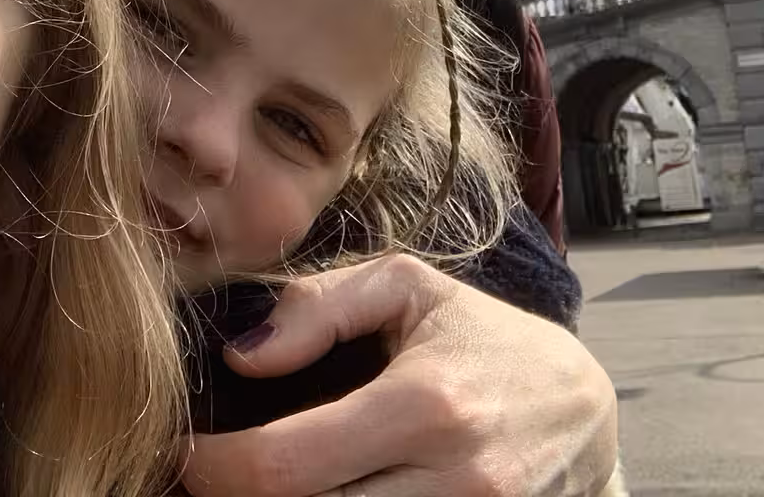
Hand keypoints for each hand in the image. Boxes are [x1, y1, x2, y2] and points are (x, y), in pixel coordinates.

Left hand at [182, 254, 618, 496]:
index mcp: (424, 407)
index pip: (282, 468)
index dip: (211, 470)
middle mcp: (454, 483)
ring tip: (261, 484)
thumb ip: (317, 308)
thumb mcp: (406, 287)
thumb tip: (242, 356)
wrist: (580, 406)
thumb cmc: (478, 338)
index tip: (183, 452)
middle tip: (211, 475)